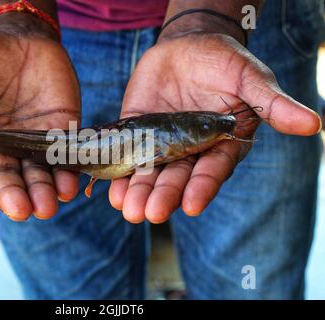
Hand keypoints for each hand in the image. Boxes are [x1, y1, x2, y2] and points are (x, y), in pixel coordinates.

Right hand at [0, 14, 79, 221]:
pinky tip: (70, 184)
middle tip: (22, 210)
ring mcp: (32, 145)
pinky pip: (64, 158)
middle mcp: (2, 150)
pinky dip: (67, 172)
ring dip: (43, 193)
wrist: (21, 38)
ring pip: (36, 176)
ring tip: (48, 205)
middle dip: (13, 196)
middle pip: (5, 181)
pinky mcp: (60, 134)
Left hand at [109, 33, 320, 222]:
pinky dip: (117, 169)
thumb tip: (314, 124)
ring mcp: (161, 142)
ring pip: (149, 172)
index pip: (212, 170)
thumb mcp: (250, 78)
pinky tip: (108, 187)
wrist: (187, 46)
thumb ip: (272, 103)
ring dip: (137, 190)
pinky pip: (125, 152)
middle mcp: (189, 150)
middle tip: (148, 214)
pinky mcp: (136, 131)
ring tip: (126, 209)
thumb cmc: (224, 62)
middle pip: (176, 178)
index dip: (202, 187)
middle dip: (163, 195)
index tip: (190, 206)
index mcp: (219, 144)